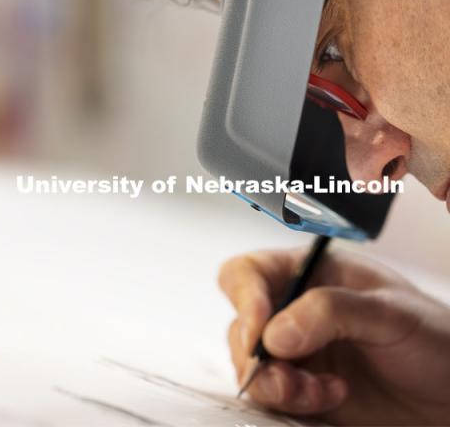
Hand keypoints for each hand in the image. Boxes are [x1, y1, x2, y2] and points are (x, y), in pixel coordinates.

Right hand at [219, 248, 449, 425]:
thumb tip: (273, 334)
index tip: (259, 332)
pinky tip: (326, 397)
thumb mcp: (390, 313)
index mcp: (311, 272)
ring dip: (273, 381)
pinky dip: (289, 399)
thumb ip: (330, 312)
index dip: (245, 297)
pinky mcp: (300, 383)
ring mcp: (295, 347)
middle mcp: (294, 307)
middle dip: (255, 351)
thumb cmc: (433, 338)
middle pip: (241, 321)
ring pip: (248, 361)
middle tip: (287, 375)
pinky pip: (269, 392)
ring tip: (313, 390)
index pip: (251, 272)